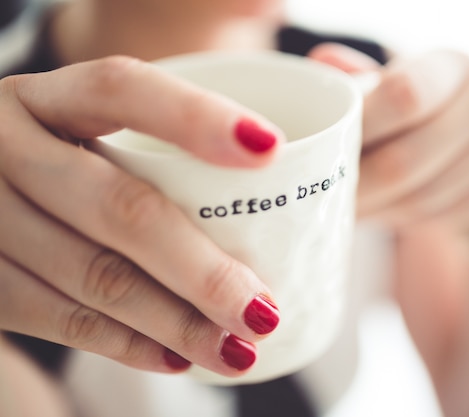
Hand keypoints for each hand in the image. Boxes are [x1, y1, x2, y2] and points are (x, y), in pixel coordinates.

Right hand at [0, 56, 283, 375]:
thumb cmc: (64, 160)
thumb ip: (169, 128)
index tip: (271, 151)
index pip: (122, 90)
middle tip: (262, 310)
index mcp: (45, 97)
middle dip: (202, 271)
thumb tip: (291, 120)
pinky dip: (127, 344)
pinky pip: (58, 320)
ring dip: (175, 322)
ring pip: (94, 277)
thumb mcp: (90, 126)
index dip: (196, 118)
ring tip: (237, 349)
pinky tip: (178, 357)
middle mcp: (3, 145)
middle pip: (117, 208)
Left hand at [310, 44, 468, 236]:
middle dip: (357, 189)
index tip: (324, 154)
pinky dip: (409, 223)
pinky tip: (395, 213)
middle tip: (326, 200)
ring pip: (420, 199)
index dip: (357, 131)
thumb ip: (365, 83)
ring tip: (354, 208)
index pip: (400, 95)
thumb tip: (322, 61)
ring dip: (378, 210)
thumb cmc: (432, 120)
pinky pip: (444, 219)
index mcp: (453, 63)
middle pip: (404, 162)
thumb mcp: (402, 91)